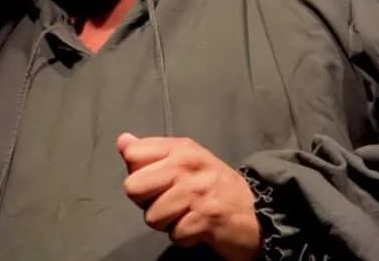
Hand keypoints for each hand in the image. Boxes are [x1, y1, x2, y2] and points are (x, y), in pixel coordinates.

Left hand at [117, 133, 262, 260]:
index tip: (157, 181)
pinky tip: (198, 226)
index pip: (133, 155)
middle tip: (170, 202)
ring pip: (152, 216)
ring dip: (168, 223)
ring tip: (187, 214)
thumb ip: (151, 152)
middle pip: (133, 187)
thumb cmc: (212, 185)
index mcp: (179, 147)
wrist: (256, 211)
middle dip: (147, 202)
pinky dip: (184, 237)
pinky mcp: (207, 218)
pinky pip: (174, 235)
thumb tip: (122, 141)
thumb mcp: (184, 160)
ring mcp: (197, 191)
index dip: (138, 174)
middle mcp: (187, 164)